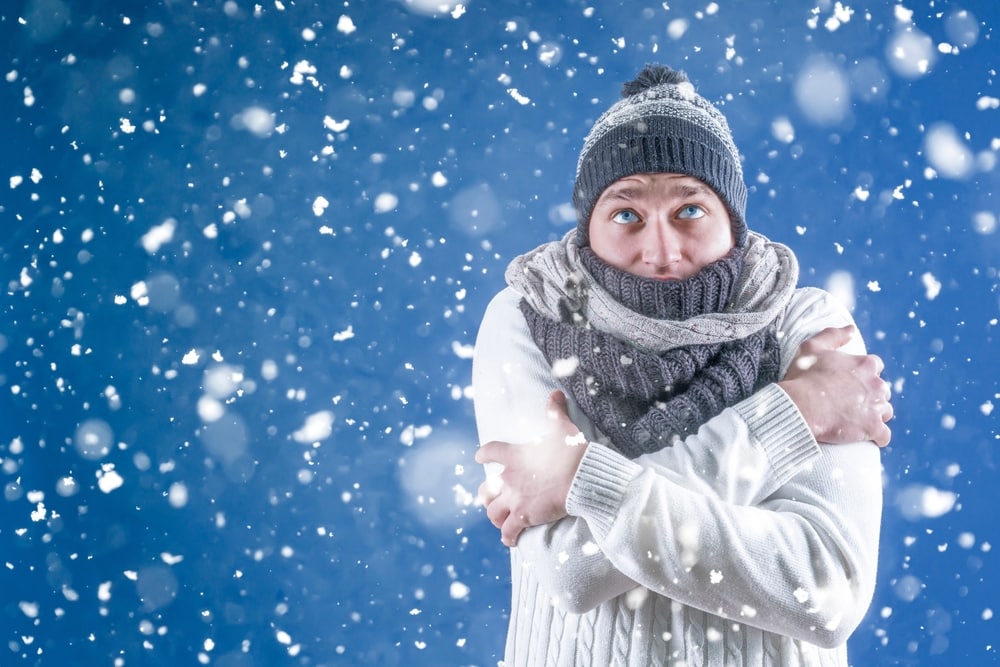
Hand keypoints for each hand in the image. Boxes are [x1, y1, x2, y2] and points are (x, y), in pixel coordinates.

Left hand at [475, 391, 588, 546]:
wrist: (581, 478)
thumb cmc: (572, 453)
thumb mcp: (563, 428)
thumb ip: (555, 412)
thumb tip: (556, 393)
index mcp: (515, 456)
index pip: (489, 452)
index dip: (484, 455)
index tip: (480, 457)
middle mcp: (509, 478)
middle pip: (485, 490)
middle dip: (488, 496)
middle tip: (494, 499)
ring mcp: (514, 499)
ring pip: (492, 512)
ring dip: (495, 517)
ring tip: (502, 522)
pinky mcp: (523, 516)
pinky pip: (508, 531)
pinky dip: (508, 537)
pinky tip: (510, 540)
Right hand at [779, 325, 893, 446]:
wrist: (800, 406)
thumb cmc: (803, 377)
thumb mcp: (812, 347)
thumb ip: (834, 335)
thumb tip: (851, 329)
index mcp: (865, 364)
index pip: (875, 367)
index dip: (862, 374)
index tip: (849, 382)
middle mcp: (876, 384)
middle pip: (882, 390)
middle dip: (870, 395)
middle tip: (850, 402)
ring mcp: (876, 407)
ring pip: (885, 411)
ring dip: (875, 415)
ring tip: (856, 420)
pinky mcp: (872, 428)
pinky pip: (884, 435)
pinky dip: (877, 436)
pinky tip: (867, 437)